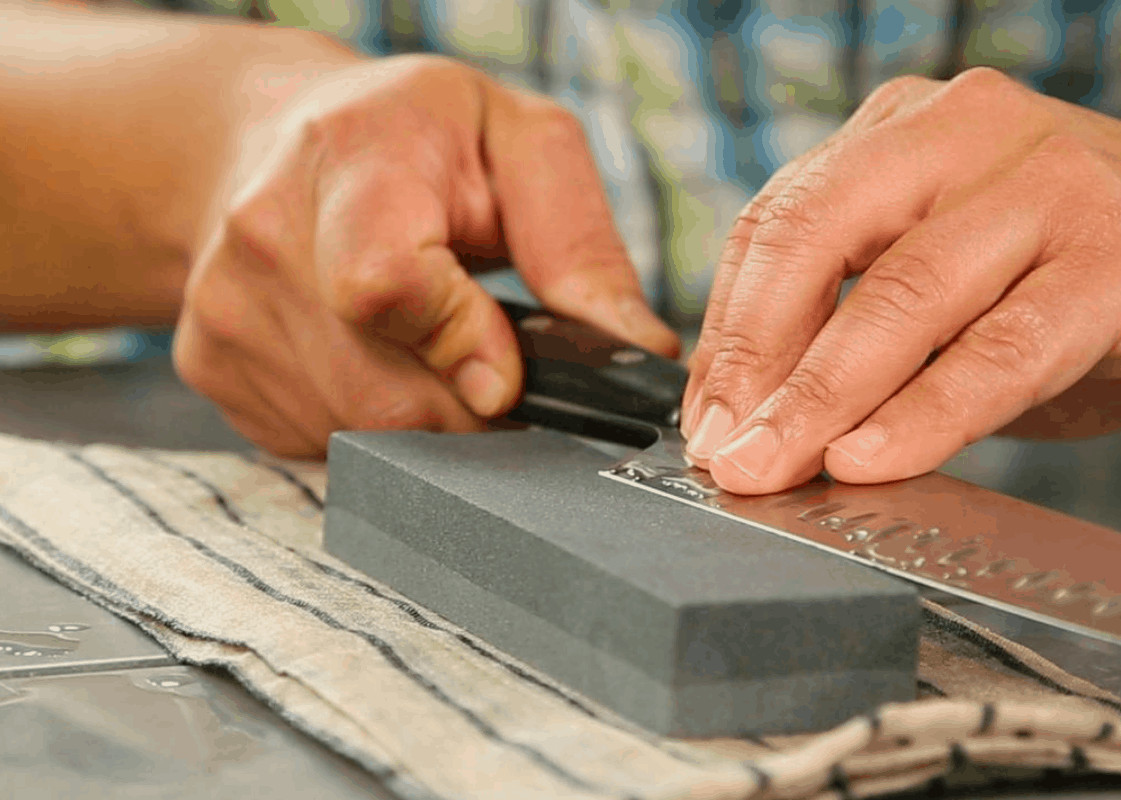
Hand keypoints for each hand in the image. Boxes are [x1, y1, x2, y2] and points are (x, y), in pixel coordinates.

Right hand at [175, 54, 676, 456]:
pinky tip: (382, 362)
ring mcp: (226, 306)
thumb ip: (580, 245)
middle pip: (382, 393)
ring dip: (428, 421)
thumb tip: (636, 351)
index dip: (460, 346)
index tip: (511, 375)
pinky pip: (319, 441)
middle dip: (472, 411)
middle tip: (505, 372)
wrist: (282, 138)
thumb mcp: (523, 144)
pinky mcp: (212, 365)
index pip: (383, 286)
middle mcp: (266, 232)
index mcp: (352, 154)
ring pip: (356, 433)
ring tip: (440, 351)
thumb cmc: (420, 139)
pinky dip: (374, 424)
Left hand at [682, 68, 1120, 493]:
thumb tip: (769, 424)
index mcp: (917, 128)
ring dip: (824, 396)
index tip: (702, 419)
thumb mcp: (971, 292)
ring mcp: (1053, 182)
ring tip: (773, 470)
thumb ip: (881, 334)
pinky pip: (1003, 345)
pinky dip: (930, 411)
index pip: (784, 218)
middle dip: (754, 360)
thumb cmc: (1112, 279)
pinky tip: (876, 460)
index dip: (728, 326)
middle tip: (721, 457)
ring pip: (906, 293)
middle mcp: (974, 129)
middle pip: (821, 239)